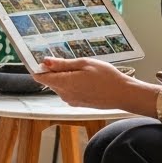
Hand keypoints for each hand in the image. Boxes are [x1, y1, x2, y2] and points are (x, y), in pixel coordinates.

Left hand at [34, 57, 155, 115]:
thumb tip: (45, 62)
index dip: (39, 67)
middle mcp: (64, 94)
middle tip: (70, 61)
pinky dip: (72, 84)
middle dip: (55, 70)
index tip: (42, 59)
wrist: (122, 94)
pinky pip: (68, 91)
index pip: (40, 77)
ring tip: (82, 70)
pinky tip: (85, 79)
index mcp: (64, 83)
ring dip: (65, 77)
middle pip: (50, 81)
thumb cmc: (106, 77)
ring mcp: (71, 100)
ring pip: (59, 86)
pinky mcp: (77, 103)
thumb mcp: (84, 64)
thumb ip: (63, 64)